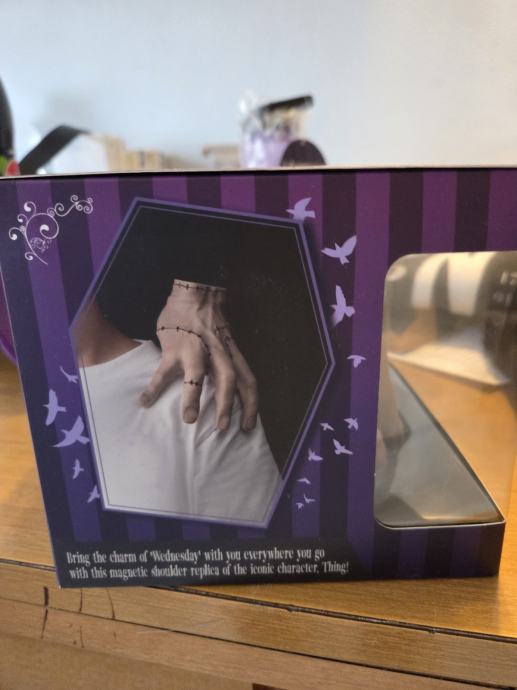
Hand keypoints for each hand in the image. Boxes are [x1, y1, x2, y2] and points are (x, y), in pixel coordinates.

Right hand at [140, 280, 258, 431]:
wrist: (193, 293)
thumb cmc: (209, 321)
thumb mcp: (225, 340)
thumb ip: (226, 360)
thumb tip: (229, 385)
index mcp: (231, 353)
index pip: (247, 380)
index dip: (251, 404)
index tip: (248, 425)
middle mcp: (217, 352)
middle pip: (228, 379)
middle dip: (226, 405)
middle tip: (223, 428)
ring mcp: (194, 349)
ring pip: (198, 374)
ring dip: (194, 397)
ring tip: (189, 419)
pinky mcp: (173, 348)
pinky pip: (163, 370)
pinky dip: (153, 387)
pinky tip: (144, 401)